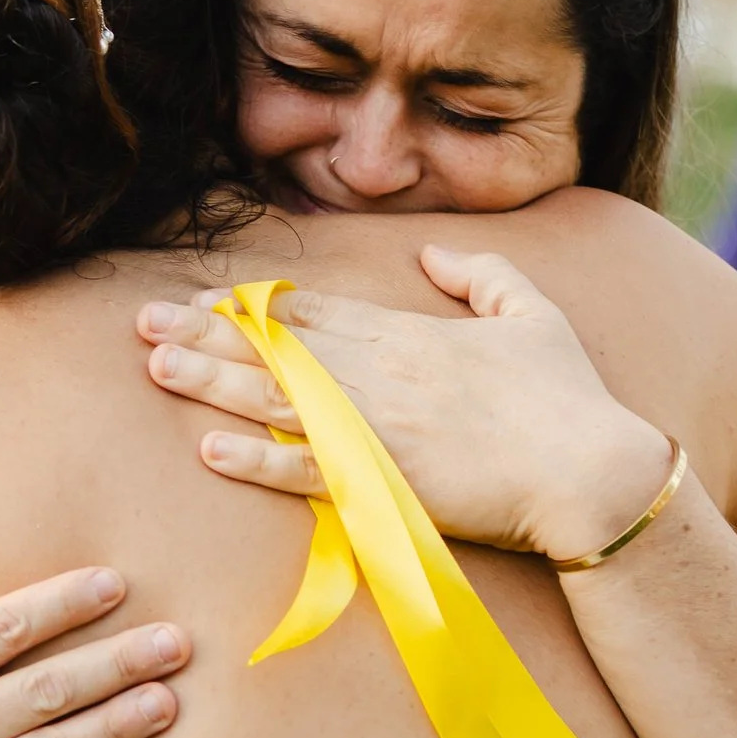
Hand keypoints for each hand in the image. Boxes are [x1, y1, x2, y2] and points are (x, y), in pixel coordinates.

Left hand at [138, 247, 676, 562]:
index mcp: (410, 334)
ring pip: (275, 398)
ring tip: (156, 365)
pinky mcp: (383, 485)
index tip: (202, 297)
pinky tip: (209, 444)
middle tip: (144, 321)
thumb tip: (430, 252)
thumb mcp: (534, 312)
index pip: (313, 312)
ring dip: (211, 381)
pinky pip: (305, 470)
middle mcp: (381, 375)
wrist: (592, 476)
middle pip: (276, 346)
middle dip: (206, 332)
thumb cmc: (569, 398)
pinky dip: (255, 460)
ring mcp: (376, 430)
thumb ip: (482, 272)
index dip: (251, 305)